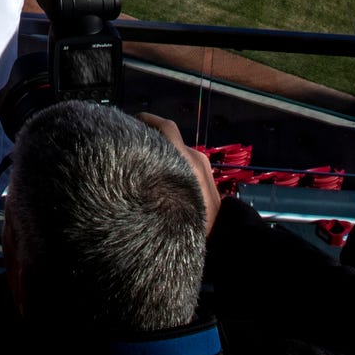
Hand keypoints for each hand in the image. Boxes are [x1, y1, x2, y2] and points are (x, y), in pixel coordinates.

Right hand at [138, 113, 222, 234]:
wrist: (223, 233)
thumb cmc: (196, 220)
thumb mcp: (169, 200)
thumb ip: (157, 178)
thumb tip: (138, 166)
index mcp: (188, 159)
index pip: (167, 128)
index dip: (148, 120)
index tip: (132, 120)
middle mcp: (196, 157)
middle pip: (170, 138)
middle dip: (151, 137)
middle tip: (132, 143)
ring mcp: (203, 164)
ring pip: (176, 149)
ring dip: (161, 150)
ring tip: (142, 161)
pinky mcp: (205, 174)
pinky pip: (184, 160)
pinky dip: (170, 160)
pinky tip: (159, 174)